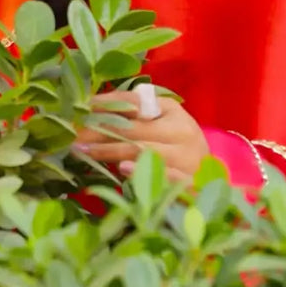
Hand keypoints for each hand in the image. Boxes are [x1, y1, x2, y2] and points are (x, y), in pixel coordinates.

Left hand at [75, 87, 208, 183]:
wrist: (213, 179)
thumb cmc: (180, 146)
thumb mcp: (166, 123)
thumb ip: (140, 114)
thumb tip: (95, 108)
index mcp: (175, 113)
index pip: (136, 103)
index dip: (107, 103)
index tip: (82, 106)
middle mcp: (182, 133)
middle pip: (134, 129)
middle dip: (99, 130)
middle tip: (72, 133)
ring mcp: (186, 159)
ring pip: (144, 151)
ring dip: (110, 150)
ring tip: (83, 150)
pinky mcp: (188, 184)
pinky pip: (162, 177)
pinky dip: (142, 172)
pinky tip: (121, 169)